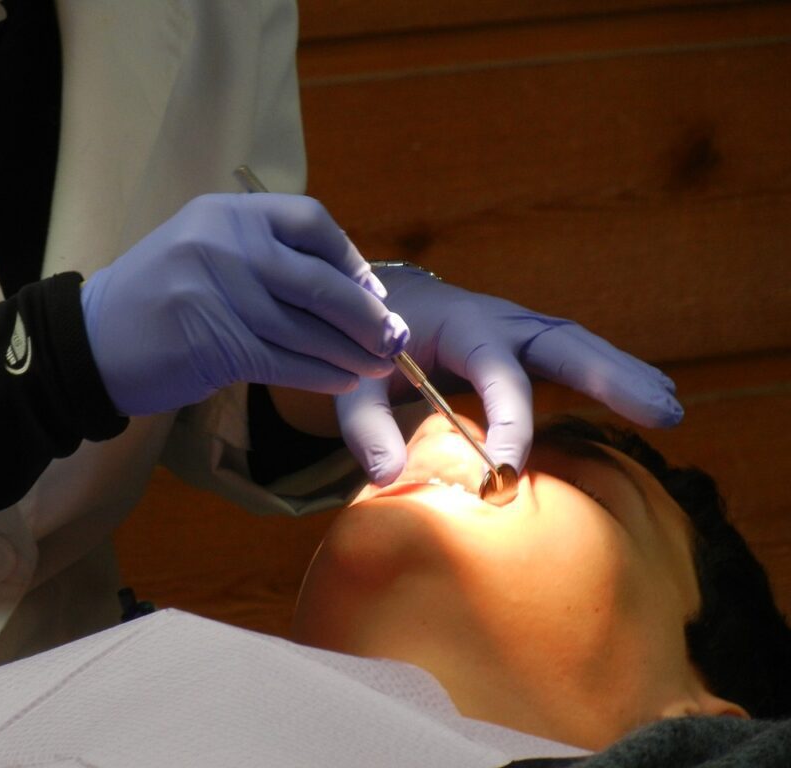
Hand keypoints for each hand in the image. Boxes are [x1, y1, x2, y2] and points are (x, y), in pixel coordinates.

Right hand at [81, 194, 408, 415]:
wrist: (90, 341)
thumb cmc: (157, 297)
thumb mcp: (203, 249)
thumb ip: (263, 254)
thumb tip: (347, 285)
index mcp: (226, 212)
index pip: (310, 221)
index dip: (350, 259)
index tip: (372, 291)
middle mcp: (224, 244)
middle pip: (318, 281)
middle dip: (365, 316)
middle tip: (394, 339)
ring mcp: (217, 294)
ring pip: (306, 328)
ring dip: (349, 353)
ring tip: (377, 367)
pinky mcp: (214, 345)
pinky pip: (284, 361)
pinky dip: (320, 374)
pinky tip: (342, 382)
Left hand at [337, 265, 682, 485]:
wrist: (380, 304)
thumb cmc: (369, 345)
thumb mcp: (354, 382)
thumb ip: (366, 427)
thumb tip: (387, 479)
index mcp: (460, 326)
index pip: (496, 373)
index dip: (508, 420)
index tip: (507, 470)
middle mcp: (500, 321)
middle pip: (563, 342)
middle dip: (611, 374)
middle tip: (660, 410)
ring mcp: (519, 329)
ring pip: (579, 346)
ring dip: (626, 375)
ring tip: (671, 410)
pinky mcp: (528, 344)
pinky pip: (575, 356)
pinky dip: (613, 375)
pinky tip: (650, 400)